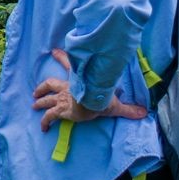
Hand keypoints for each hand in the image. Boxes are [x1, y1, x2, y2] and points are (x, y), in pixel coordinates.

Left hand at [33, 48, 148, 131]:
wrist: (93, 102)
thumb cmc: (102, 99)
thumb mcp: (115, 103)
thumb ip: (128, 108)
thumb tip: (144, 112)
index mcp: (78, 83)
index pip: (69, 66)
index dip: (61, 58)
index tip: (54, 51)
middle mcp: (67, 89)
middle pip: (51, 84)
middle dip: (43, 88)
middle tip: (36, 92)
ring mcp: (62, 99)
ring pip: (46, 99)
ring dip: (40, 101)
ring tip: (34, 105)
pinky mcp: (60, 110)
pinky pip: (49, 117)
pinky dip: (44, 122)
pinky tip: (42, 128)